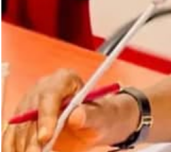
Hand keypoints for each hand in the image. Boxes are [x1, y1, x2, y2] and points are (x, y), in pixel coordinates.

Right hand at [2, 69, 138, 151]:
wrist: (95, 122)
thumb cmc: (100, 115)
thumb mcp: (103, 114)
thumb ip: (92, 114)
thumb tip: (76, 116)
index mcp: (64, 79)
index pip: (50, 97)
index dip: (46, 118)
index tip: (46, 137)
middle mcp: (42, 89)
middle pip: (30, 115)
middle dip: (32, 139)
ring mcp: (28, 104)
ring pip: (18, 128)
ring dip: (22, 146)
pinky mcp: (21, 121)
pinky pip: (12, 136)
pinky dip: (15, 147)